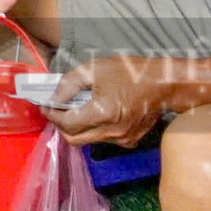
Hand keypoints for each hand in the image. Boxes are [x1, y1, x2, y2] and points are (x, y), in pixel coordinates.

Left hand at [44, 55, 170, 147]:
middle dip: (61, 125)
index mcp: (103, 113)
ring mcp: (122, 140)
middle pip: (74, 139)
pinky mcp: (130, 141)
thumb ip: (69, 83)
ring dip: (77, 127)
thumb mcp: (94, 69)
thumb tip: (53, 98)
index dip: (52, 114)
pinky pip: (103, 140)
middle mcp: (112, 132)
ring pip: (88, 140)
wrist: (164, 85)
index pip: (67, 123)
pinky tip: (96, 113)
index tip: (45, 105)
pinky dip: (94, 129)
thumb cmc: (130, 73)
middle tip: (56, 110)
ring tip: (77, 108)